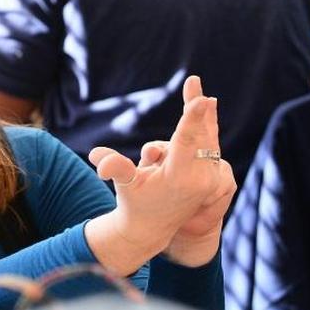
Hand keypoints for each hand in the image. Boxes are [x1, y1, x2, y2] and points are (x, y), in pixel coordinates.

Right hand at [88, 76, 234, 267]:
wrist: (151, 229)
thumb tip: (96, 156)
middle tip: (193, 80)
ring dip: (202, 116)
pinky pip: (212, 145)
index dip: (193, 118)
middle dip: (196, 109)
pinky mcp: (213, 177)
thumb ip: (115, 167)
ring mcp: (209, 179)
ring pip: (207, 138)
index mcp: (179, 178)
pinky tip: (210, 105)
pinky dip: (208, 126)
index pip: (187, 142)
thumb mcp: (124, 184)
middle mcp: (200, 179)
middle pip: (200, 134)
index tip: (202, 99)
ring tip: (197, 91)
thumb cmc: (133, 202)